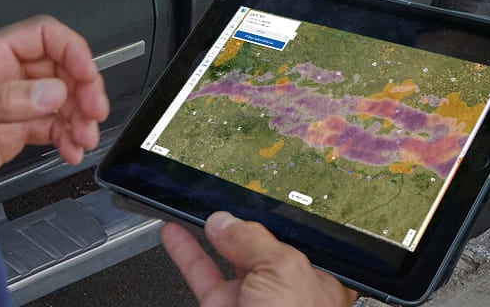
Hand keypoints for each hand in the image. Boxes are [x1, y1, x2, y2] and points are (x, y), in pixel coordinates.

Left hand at [0, 16, 108, 181]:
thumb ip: (4, 101)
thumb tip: (48, 92)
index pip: (43, 38)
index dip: (71, 52)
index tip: (85, 76)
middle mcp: (3, 76)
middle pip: (60, 70)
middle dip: (82, 91)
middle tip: (92, 113)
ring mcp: (11, 104)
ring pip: (61, 101)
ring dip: (79, 119)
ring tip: (83, 138)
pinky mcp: (13, 131)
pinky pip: (52, 128)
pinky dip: (68, 139)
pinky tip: (71, 150)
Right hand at [161, 212, 357, 306]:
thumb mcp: (283, 270)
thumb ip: (253, 240)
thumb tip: (225, 223)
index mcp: (316, 276)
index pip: (293, 235)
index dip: (274, 214)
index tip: (251, 192)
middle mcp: (284, 289)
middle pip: (257, 243)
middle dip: (238, 221)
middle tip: (215, 197)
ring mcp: (250, 301)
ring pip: (224, 257)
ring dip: (205, 232)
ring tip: (192, 207)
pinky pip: (200, 274)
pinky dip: (184, 252)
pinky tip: (173, 233)